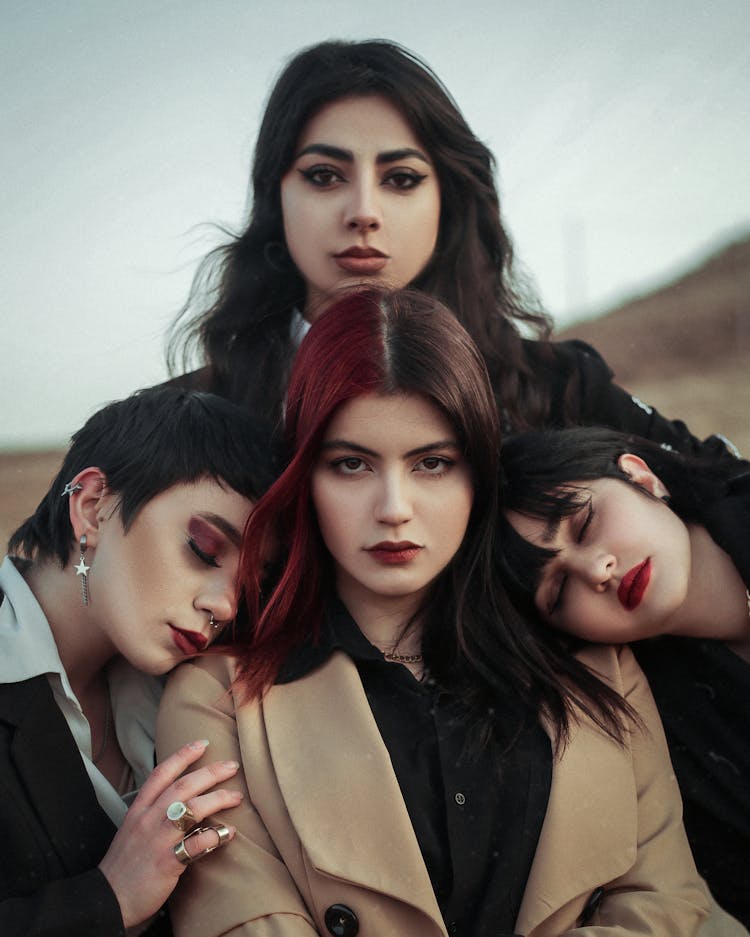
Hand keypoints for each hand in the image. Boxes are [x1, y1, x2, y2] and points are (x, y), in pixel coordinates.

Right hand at [98, 739, 241, 928]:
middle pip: (183, 786)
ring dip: (218, 798)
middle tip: (232, 766)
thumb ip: (152, 811)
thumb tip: (180, 799)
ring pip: (191, 808)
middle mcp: (148, 819)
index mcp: (138, 810)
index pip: (161, 774)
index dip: (182, 756)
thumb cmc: (124, 864)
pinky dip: (215, 836)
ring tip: (237, 796)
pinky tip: (229, 832)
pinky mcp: (167, 862)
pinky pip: (196, 844)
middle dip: (210, 772)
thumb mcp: (132, 829)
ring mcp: (158, 840)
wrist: (107, 899)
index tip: (202, 743)